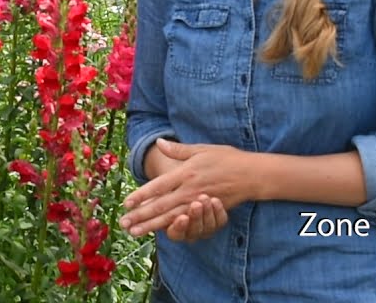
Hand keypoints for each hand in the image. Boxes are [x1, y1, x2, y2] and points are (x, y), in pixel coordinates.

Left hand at [120, 139, 259, 237]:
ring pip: (171, 217)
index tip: (126, 203)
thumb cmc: (226, 158)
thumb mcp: (201, 149)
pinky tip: (160, 232)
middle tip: (124, 223)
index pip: (158, 186)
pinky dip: (172, 227)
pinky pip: (186, 222)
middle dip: (141, 215)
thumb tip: (158, 142)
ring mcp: (198, 202)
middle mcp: (190, 189)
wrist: (251, 174)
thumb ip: (178, 149)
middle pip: (160, 205)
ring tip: (135, 232)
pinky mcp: (206, 211)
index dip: (141, 195)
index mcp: (186, 173)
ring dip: (151, 225)